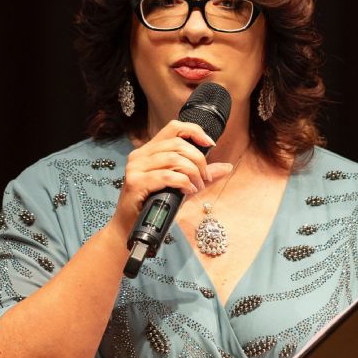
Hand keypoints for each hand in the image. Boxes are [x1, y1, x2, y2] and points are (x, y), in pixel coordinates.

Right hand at [108, 120, 233, 234]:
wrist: (131, 229)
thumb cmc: (155, 207)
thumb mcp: (182, 188)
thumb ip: (201, 176)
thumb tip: (227, 167)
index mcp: (149, 151)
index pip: (174, 127)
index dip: (194, 131)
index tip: (210, 144)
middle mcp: (140, 155)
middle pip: (177, 144)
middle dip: (198, 160)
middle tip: (205, 177)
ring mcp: (135, 167)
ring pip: (173, 158)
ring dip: (192, 173)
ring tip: (197, 187)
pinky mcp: (135, 182)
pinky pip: (166, 175)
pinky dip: (182, 182)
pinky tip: (188, 191)